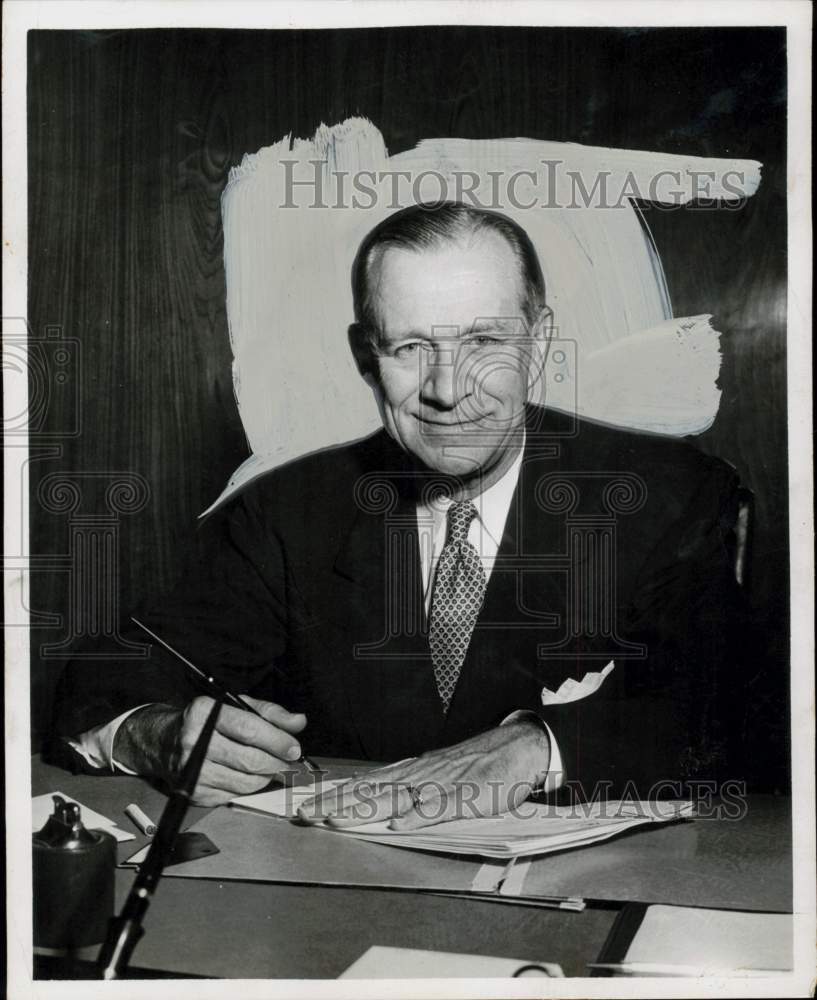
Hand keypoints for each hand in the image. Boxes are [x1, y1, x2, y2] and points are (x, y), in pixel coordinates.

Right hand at [114, 696, 307, 805]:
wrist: (163, 743)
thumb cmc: (205, 721)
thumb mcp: (235, 706)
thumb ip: (269, 713)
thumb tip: (298, 722)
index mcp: (204, 713)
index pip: (249, 729)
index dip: (276, 740)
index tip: (294, 747)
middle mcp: (195, 742)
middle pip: (249, 759)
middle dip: (276, 762)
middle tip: (289, 760)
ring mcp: (192, 771)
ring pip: (244, 782)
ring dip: (266, 777)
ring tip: (272, 767)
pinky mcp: (194, 793)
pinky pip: (234, 795)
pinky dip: (249, 788)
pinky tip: (251, 776)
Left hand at [297, 717, 549, 830]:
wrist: (518, 746)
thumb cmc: (480, 764)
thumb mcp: (440, 776)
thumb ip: (414, 795)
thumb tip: (386, 811)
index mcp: (413, 773)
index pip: (367, 785)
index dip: (337, 796)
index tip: (310, 806)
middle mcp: (420, 775)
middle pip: (372, 791)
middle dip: (337, 802)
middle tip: (306, 814)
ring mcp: (442, 784)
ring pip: (397, 796)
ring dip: (365, 807)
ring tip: (336, 817)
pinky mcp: (468, 794)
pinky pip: (441, 805)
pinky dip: (420, 813)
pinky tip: (402, 822)